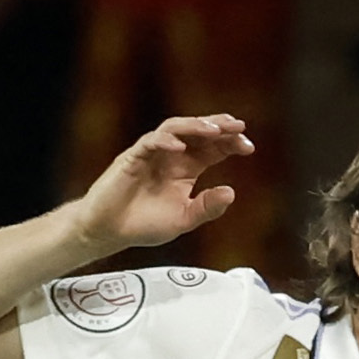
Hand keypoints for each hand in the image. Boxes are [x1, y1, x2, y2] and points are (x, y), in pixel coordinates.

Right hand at [68, 115, 253, 255]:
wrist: (109, 231)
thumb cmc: (143, 224)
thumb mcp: (183, 220)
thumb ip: (206, 208)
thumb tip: (231, 192)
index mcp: (186, 168)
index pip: (213, 148)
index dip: (231, 144)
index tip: (249, 147)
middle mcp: (171, 155)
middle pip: (198, 132)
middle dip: (219, 126)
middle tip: (238, 126)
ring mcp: (152, 153)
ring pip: (176, 128)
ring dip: (195, 126)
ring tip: (214, 130)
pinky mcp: (132, 157)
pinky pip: (150, 142)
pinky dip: (165, 142)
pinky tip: (180, 147)